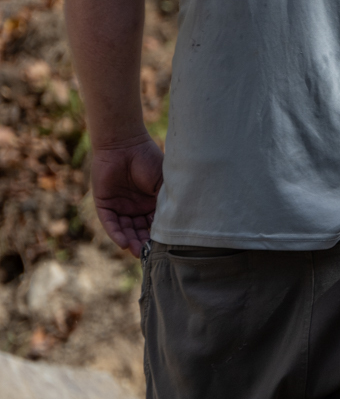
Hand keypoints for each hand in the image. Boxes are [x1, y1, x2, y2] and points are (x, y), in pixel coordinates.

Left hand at [90, 136, 163, 253]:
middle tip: (149, 255)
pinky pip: (110, 222)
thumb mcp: (163, 183)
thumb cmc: (148, 159)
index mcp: (151, 202)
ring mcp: (119, 206)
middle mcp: (135, 207)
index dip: (159, 236)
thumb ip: (167, 202)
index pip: (155, 224)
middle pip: (139, 230)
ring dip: (130, 241)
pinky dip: (116, 233)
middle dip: (143, 243)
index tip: (166, 247)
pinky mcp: (104, 203)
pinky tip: (123, 243)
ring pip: (125, 229)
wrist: (125, 144)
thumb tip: (176, 225)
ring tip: (136, 252)